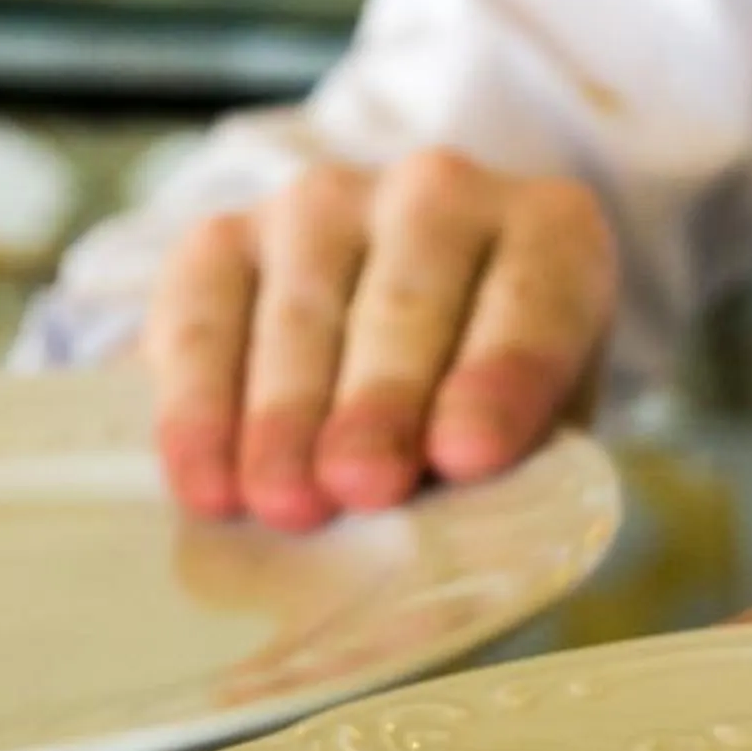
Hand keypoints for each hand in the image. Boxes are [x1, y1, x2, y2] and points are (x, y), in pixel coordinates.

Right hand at [141, 149, 617, 529]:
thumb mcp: (531, 439)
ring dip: (286, 417)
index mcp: (551, 235)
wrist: (396, 353)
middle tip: (362, 487)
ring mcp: (323, 205)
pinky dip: (200, 408)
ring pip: (301, 310)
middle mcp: (439, 195)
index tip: (469, 455)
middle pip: (407, 303)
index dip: (499, 378)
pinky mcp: (225, 236)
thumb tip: (446, 555)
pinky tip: (207, 482)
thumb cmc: (481, 411)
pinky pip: (202, 318)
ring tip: (283, 503)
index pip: (533, 304)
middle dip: (380, 404)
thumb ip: (512, 477)